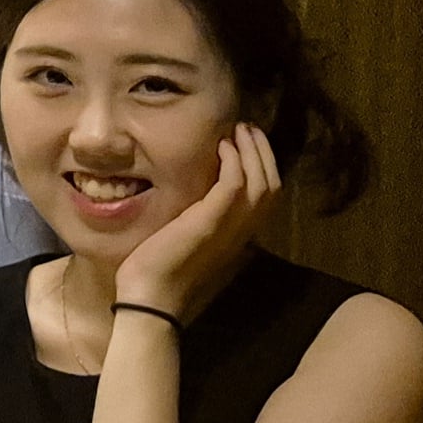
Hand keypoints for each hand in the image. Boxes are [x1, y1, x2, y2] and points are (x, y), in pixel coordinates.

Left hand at [120, 122, 282, 322]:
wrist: (151, 295)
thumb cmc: (164, 268)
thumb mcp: (192, 237)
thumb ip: (204, 216)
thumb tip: (200, 192)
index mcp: (242, 234)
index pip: (269, 193)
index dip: (263, 163)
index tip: (248, 140)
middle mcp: (244, 230)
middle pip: (272, 183)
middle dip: (263, 151)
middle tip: (247, 127)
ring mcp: (231, 227)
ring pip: (261, 181)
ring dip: (253, 151)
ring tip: (239, 129)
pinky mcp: (210, 221)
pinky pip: (235, 184)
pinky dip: (235, 162)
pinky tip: (223, 146)